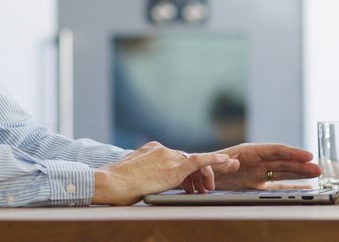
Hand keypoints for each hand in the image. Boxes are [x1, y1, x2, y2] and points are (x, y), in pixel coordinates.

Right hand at [92, 141, 239, 204]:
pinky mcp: (174, 167)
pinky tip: (226, 160)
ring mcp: (168, 156)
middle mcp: (162, 150)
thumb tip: (147, 178)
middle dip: (199, 174)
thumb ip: (144, 170)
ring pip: (195, 163)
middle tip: (206, 187)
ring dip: (206, 175)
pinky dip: (215, 159)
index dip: (187, 171)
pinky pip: (200, 160)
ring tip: (208, 189)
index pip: (175, 157)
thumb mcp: (132, 172)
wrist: (112, 182)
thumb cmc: (116, 183)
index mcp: (151, 149)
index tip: (192, 181)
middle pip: (187, 160)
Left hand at [210, 143, 321, 189]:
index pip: (274, 150)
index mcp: (248, 151)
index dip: (292, 152)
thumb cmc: (204, 167)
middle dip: (301, 164)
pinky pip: (276, 183)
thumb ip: (221, 164)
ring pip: (283, 171)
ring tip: (317, 174)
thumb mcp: (211, 163)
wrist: (198, 176)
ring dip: (300, 173)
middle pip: (283, 161)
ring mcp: (257, 171)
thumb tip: (234, 163)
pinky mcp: (256, 184)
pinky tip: (303, 187)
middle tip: (318, 168)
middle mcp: (256, 160)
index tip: (307, 155)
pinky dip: (290, 185)